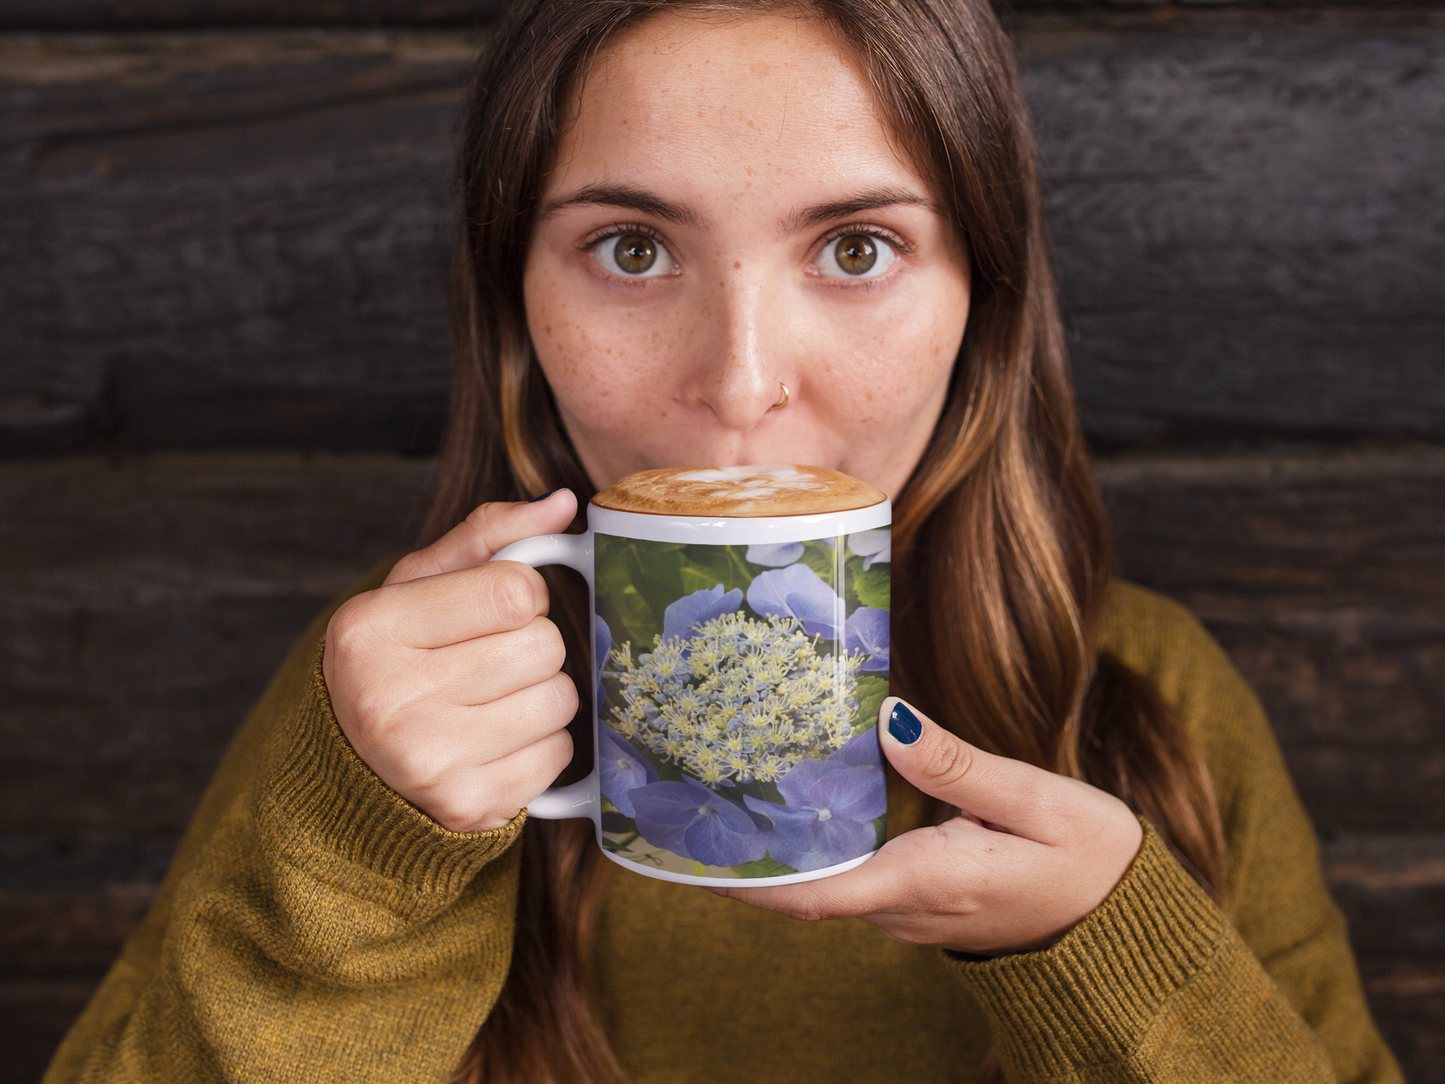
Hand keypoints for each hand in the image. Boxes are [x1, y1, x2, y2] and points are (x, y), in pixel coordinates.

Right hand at [322, 490, 579, 832]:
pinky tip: (497, 742)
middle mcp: (390, 696)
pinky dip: (542, 746)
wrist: (356, 767)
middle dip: (534, 647)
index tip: (494, 611)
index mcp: (371, 628)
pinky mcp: (466, 806)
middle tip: (491, 661)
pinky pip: (558, 756)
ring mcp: (427, 759)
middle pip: (544, 646)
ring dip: (543, 695)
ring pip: (560, 700)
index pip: (515, 590)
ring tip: (494, 701)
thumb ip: (488, 536)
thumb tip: (563, 503)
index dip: (523, 595)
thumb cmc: (398, 658)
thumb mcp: (419, 586)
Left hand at [711, 697, 1143, 954]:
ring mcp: (911, 913)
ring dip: (783, 847)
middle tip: (697, 790)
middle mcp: (905, 909)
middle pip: (806, 887)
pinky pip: (855, 878)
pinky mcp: (921, 903)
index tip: (690, 858)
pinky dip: (821, 848)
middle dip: (750, 851)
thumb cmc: (1091, 860)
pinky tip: (804, 798)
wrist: (1124, 924)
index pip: (812, 895)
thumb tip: (888, 721)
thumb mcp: (1038, 802)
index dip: (746, 882)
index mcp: (926, 884)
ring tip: (735, 780)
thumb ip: (960, 766)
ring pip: (829, 882)